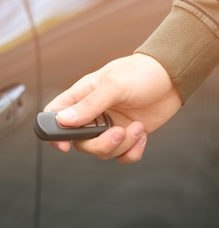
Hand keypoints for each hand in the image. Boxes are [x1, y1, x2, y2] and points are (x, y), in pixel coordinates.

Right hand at [44, 53, 182, 162]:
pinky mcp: (126, 135)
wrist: (173, 76)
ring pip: (101, 151)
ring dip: (121, 145)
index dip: (53, 133)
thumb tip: (63, 120)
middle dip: (99, 144)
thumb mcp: (114, 85)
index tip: (64, 146)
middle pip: (80, 142)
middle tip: (117, 133)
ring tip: (136, 128)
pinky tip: (141, 135)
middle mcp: (92, 114)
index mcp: (82, 97)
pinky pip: (121, 155)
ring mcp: (109, 126)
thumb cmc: (141, 72)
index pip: (55, 115)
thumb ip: (89, 104)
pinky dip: (131, 152)